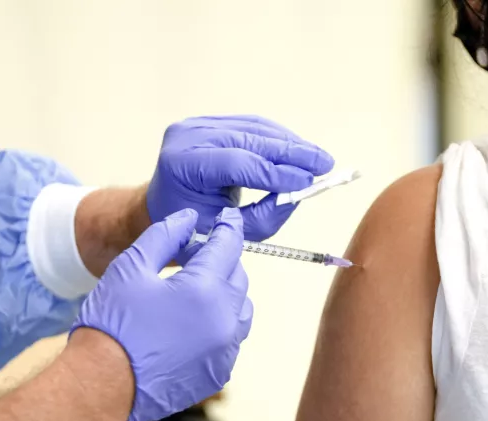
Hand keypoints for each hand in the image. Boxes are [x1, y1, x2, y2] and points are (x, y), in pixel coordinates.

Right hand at [71, 207, 251, 420]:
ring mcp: (225, 350)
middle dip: (222, 261)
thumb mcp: (130, 268)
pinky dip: (220, 324)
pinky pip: (231, 339)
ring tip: (194, 291)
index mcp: (204, 290)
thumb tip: (190, 220)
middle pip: (238, 277)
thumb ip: (165, 236)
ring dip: (225, 293)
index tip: (227, 218)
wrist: (100, 387)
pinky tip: (191, 323)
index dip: (228, 227)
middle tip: (196, 257)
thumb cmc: (111, 327)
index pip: (229, 247)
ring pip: (240, 309)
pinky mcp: (219, 372)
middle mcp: (224, 321)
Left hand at [147, 115, 334, 241]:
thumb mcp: (226, 232)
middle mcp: (187, 137)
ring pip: (255, 128)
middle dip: (292, 153)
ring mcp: (197, 124)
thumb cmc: (190, 228)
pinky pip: (252, 125)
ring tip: (318, 158)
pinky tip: (299, 149)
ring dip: (291, 143)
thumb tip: (299, 194)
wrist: (162, 208)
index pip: (238, 163)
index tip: (308, 183)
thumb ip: (263, 216)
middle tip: (325, 164)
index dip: (277, 172)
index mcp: (182, 165)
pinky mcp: (209, 121)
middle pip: (250, 139)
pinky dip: (279, 137)